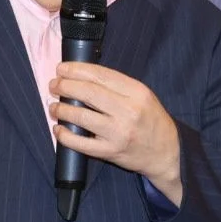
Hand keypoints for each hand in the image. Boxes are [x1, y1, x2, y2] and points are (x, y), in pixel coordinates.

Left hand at [50, 62, 181, 203]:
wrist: (167, 152)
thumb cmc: (151, 121)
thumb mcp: (143, 96)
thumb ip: (117, 86)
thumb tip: (81, 76)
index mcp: (137, 92)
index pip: (100, 75)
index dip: (76, 70)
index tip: (62, 69)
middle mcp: (129, 111)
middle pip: (88, 93)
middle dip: (65, 86)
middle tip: (54, 86)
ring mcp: (119, 133)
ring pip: (81, 116)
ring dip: (62, 109)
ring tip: (55, 107)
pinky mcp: (111, 151)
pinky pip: (81, 143)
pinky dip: (65, 135)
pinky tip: (59, 129)